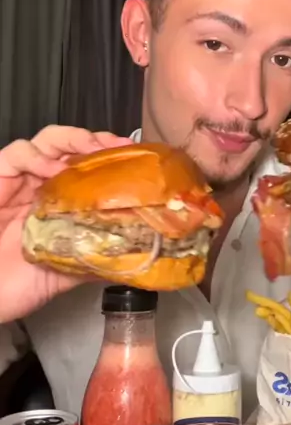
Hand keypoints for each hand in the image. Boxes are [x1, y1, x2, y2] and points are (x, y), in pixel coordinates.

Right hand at [0, 125, 130, 322]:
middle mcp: (43, 185)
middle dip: (98, 141)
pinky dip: (38, 155)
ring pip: (48, 140)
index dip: (111, 159)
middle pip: (72, 146)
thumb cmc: (19, 284)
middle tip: (118, 147)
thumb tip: (138, 253)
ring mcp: (20, 180)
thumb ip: (98, 257)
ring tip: (91, 152)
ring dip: (73, 141)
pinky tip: (51, 169)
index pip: (89, 167)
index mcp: (62, 202)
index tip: (136, 159)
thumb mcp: (69, 270)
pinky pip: (17, 153)